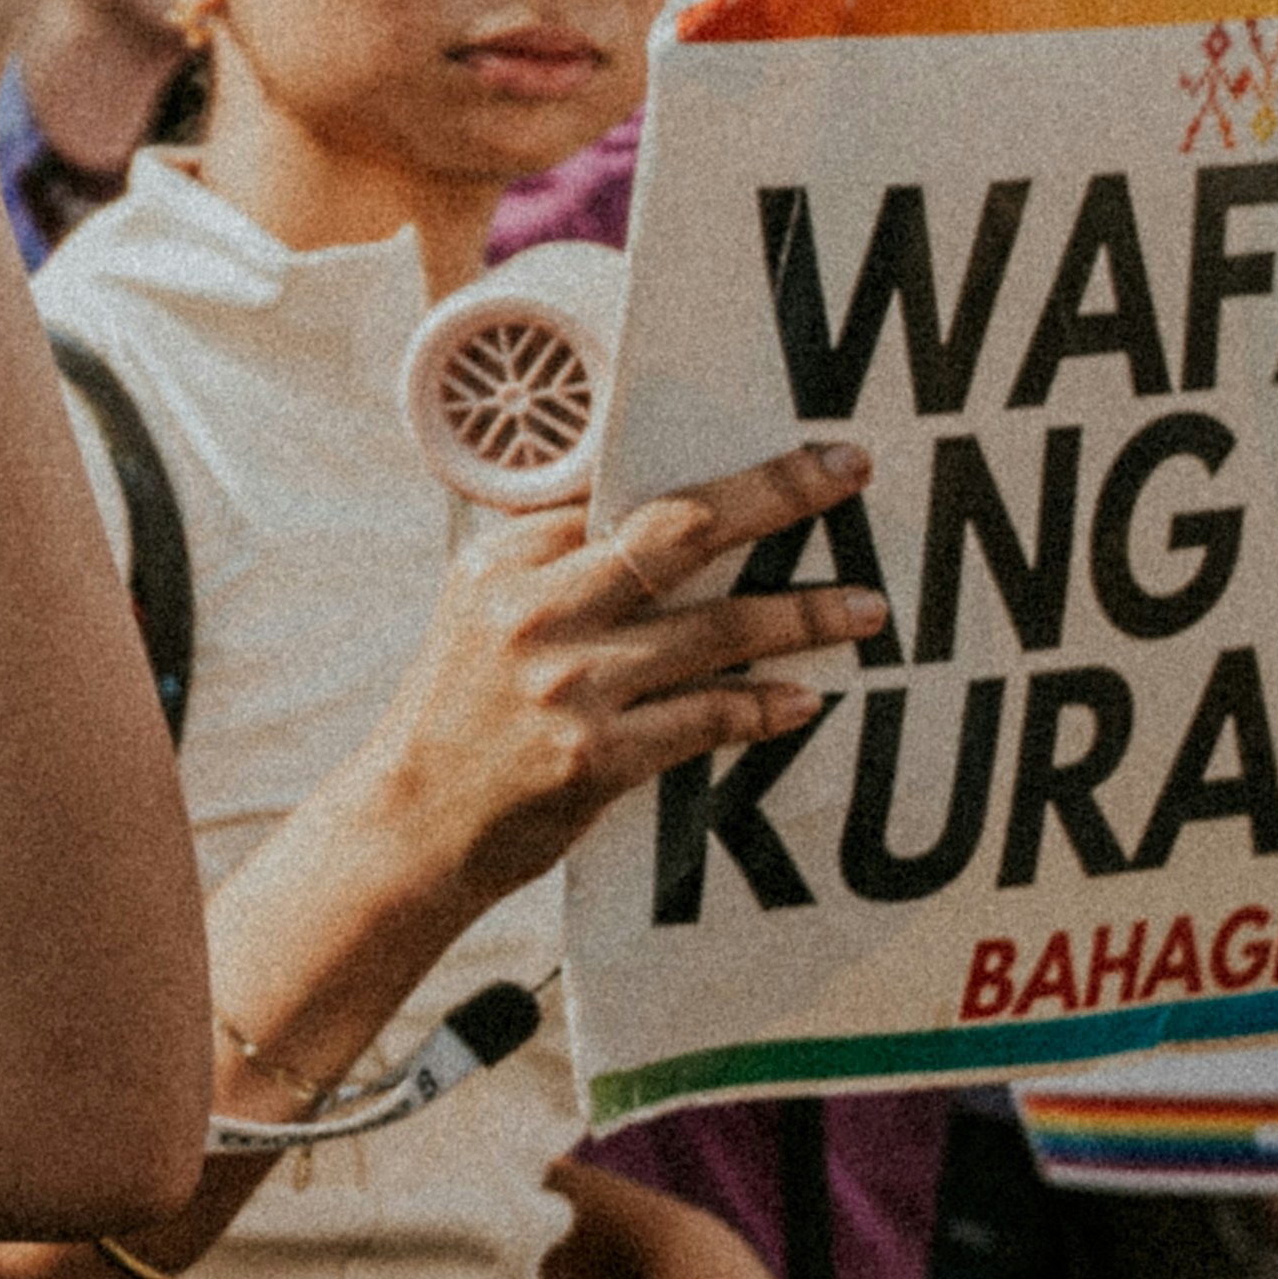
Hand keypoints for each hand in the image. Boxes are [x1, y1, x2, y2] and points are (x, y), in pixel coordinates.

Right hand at [356, 443, 885, 919]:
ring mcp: (569, 684)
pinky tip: (803, 699)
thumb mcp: (481, 611)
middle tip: (847, 469)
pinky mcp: (596, 757)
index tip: (792, 455)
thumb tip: (661, 518)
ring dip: (804, 616)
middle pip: (679, 532)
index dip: (715, 470)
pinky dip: (762, 705)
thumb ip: (557, 563)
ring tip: (866, 607)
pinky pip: (706, 717)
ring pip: (716, 628)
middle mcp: (537, 610)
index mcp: (507, 562)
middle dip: (774, 494)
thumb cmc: (458, 711)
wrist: (411, 823)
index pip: (623, 494)